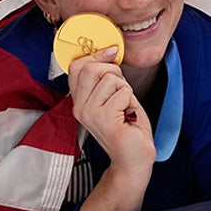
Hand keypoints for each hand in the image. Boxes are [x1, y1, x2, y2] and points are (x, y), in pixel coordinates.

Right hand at [66, 47, 154, 174]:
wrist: (133, 157)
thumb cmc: (127, 128)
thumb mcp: (113, 97)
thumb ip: (105, 78)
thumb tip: (109, 52)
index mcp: (79, 100)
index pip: (76, 66)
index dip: (96, 55)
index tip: (111, 53)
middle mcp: (79, 107)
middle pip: (91, 68)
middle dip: (114, 71)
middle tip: (122, 90)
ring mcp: (89, 113)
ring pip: (111, 79)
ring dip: (126, 90)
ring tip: (124, 108)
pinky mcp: (104, 118)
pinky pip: (123, 92)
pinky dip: (131, 101)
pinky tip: (127, 116)